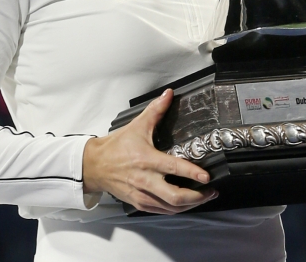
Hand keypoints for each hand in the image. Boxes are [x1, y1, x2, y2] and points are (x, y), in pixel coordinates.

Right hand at [82, 89, 217, 213]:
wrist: (94, 166)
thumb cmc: (116, 147)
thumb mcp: (137, 125)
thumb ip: (156, 110)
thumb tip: (168, 94)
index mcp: (146, 159)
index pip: (173, 168)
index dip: (192, 173)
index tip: (207, 176)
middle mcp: (145, 180)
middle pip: (175, 196)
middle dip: (197, 196)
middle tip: (211, 190)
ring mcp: (142, 194)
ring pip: (170, 207)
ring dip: (190, 204)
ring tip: (204, 197)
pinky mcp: (139, 203)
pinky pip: (162, 211)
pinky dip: (176, 209)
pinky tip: (186, 203)